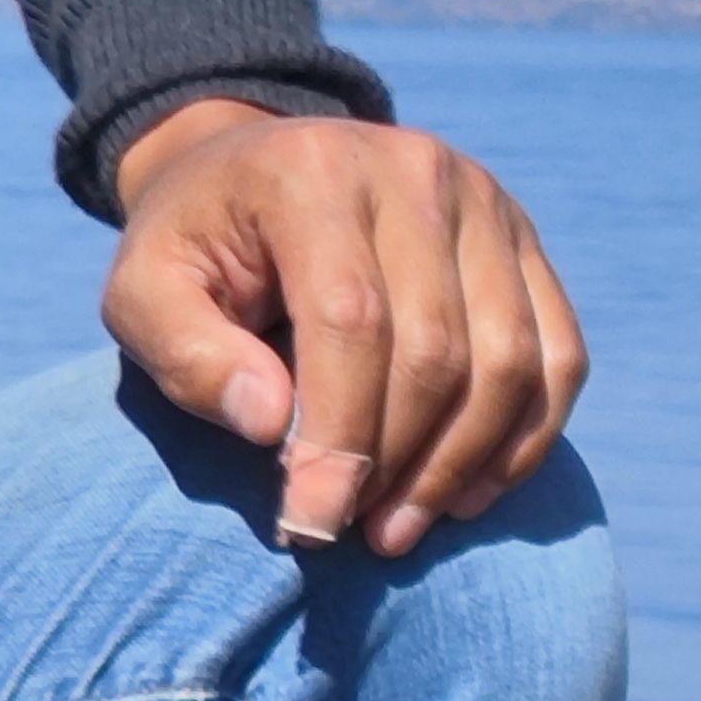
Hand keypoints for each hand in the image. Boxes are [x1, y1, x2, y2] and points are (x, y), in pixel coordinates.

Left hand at [102, 101, 587, 558]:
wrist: (251, 174)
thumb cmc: (193, 251)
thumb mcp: (143, 291)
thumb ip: (188, 353)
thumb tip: (273, 426)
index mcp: (313, 173)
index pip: (350, 320)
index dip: (339, 435)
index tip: (311, 521)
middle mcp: (414, 170)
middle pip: (436, 347)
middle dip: (395, 461)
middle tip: (350, 530)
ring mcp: (484, 200)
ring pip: (509, 358)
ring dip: (461, 463)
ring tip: (398, 528)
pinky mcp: (524, 240)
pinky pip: (558, 354)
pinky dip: (524, 438)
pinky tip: (466, 496)